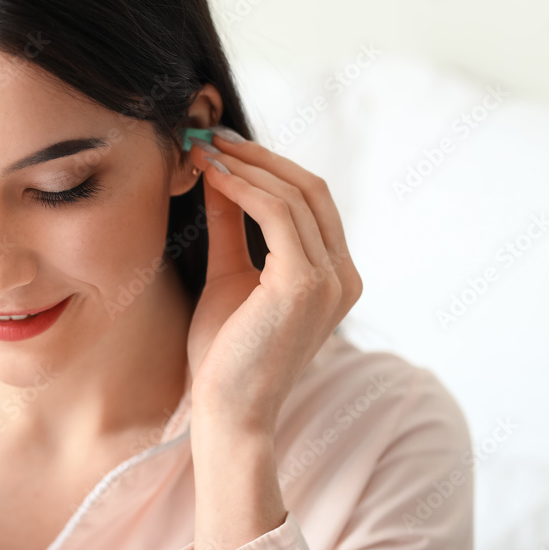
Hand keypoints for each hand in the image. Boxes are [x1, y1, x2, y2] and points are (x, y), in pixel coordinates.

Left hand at [184, 129, 362, 434]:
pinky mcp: (305, 284)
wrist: (226, 412)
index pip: (312, 202)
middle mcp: (344, 277)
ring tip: (205, 151)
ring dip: (248, 166)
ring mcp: (331, 280)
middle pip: (311, 189)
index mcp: (335, 277)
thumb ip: (232, 227)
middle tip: (212, 137)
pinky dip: (245, 188)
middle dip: (259, 157)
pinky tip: (212, 176)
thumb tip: (221, 176)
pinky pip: (279, 215)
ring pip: (296, 195)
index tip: (225, 147)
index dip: (270, 167)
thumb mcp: (229, 275)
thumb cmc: (225, 355)